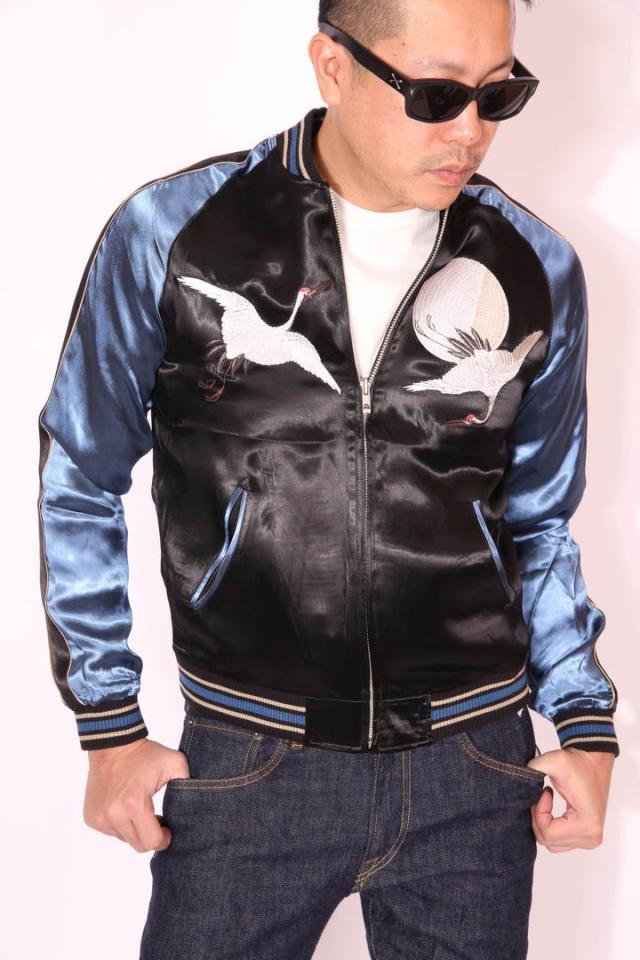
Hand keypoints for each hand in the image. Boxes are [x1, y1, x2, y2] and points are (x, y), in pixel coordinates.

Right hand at [83, 737, 190, 852]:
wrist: (113, 744)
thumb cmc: (145, 754)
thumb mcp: (175, 763)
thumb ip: (189, 785)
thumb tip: (195, 808)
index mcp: (134, 803)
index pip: (151, 842)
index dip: (164, 839)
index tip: (167, 828)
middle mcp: (113, 814)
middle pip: (138, 845)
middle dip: (150, 836)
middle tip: (156, 818)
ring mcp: (99, 818)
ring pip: (124, 839)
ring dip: (134, 829)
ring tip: (139, 808)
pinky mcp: (91, 817)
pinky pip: (111, 832)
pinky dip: (120, 824)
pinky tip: (124, 806)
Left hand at [526, 747, 615, 851]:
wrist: (594, 763)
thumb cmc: (577, 763)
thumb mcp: (555, 761)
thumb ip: (533, 768)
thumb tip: (515, 780)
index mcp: (588, 823)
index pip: (548, 833)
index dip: (538, 812)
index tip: (544, 793)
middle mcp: (591, 837)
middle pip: (548, 841)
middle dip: (538, 817)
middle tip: (542, 797)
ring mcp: (590, 840)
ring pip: (551, 844)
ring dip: (543, 823)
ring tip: (547, 802)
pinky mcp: (587, 838)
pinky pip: (559, 842)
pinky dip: (551, 827)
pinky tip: (553, 811)